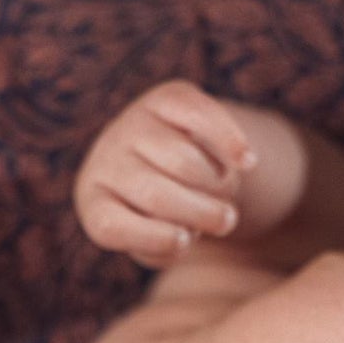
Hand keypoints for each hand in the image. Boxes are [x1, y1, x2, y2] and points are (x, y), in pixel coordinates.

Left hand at [75, 80, 257, 268]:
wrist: (172, 162)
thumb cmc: (166, 216)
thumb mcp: (160, 241)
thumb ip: (166, 246)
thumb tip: (184, 231)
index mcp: (95, 203)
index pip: (110, 226)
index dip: (152, 237)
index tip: (186, 241)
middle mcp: (106, 160)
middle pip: (154, 194)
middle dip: (200, 212)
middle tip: (226, 222)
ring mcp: (133, 124)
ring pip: (182, 160)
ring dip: (217, 183)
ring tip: (225, 192)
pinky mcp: (166, 96)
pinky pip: (200, 116)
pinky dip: (228, 141)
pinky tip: (248, 163)